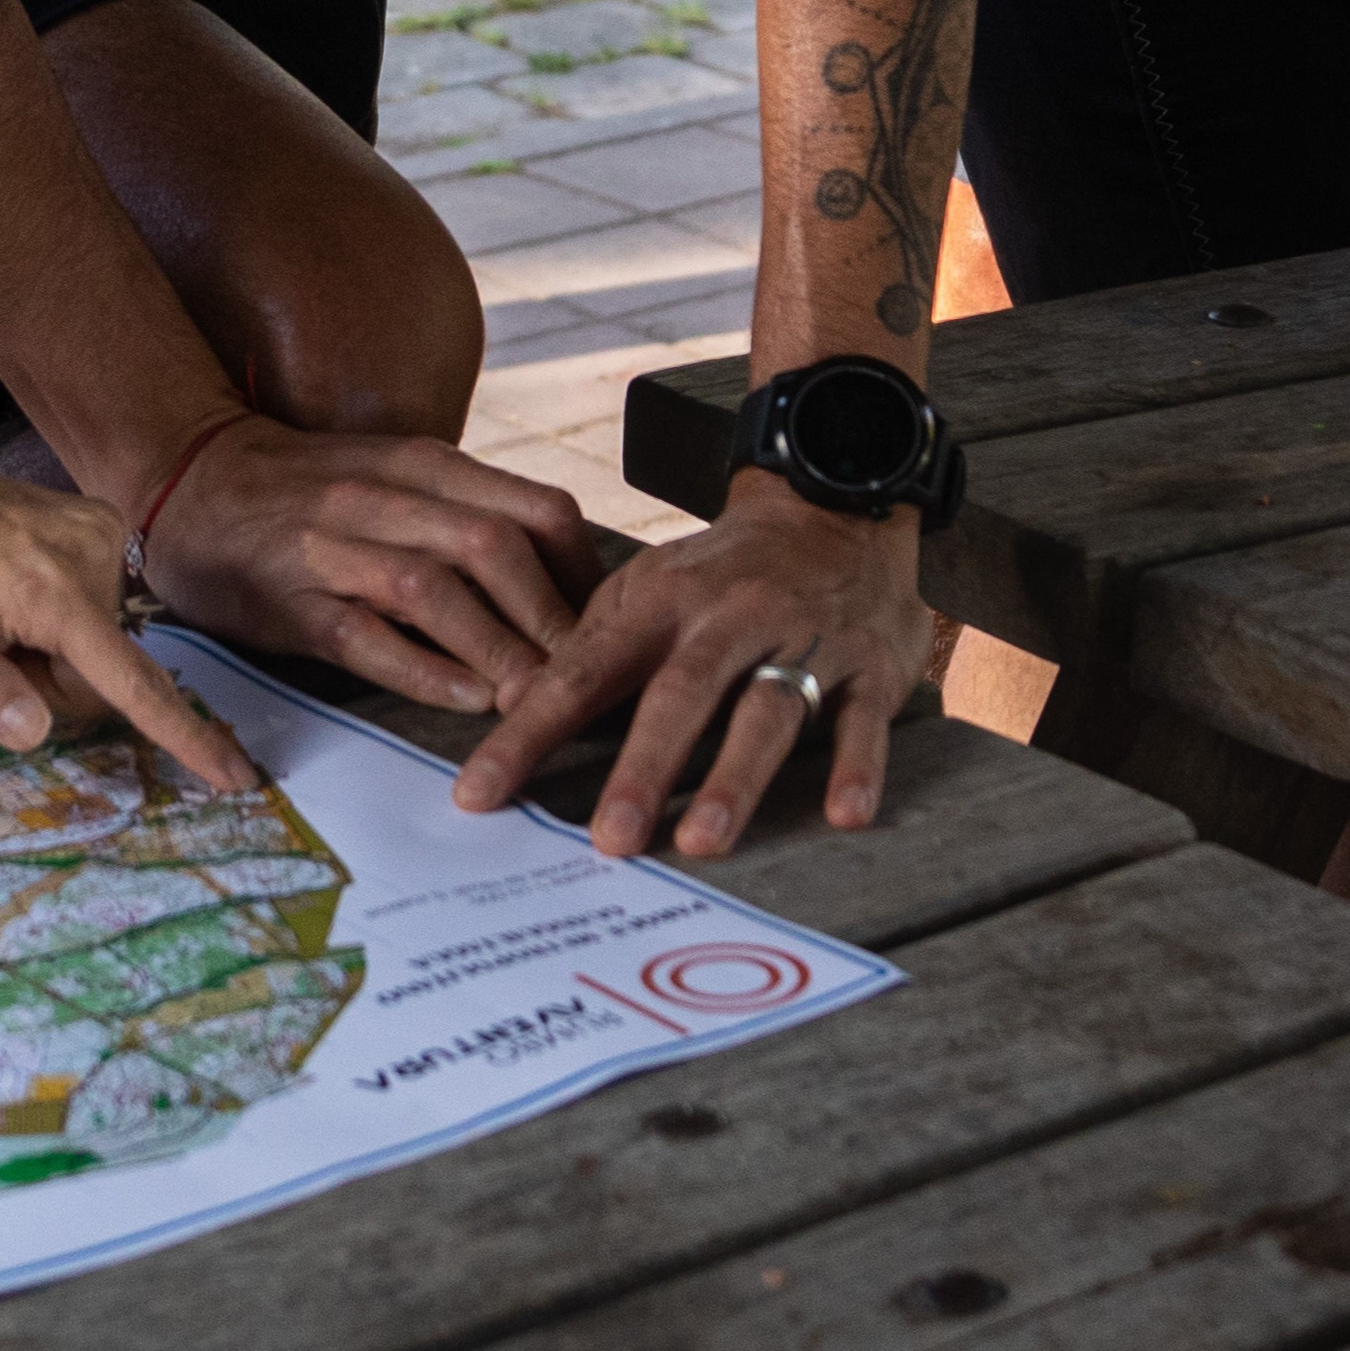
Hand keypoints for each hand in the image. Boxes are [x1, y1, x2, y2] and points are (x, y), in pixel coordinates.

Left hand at [0, 361, 257, 795]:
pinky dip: (58, 617)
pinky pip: (95, 605)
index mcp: (52, 589)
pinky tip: (10, 592)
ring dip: (51, 650)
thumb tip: (37, 732)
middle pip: (105, 670)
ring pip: (101, 641)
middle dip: (52, 681)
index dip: (183, 736)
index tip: (236, 777)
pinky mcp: (99, 521)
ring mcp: (102, 529)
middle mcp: (96, 552)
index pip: (130, 680)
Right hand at [134, 414, 603, 717]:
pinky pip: (364, 636)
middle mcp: (384, 497)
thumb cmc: (305, 490)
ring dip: (496, 648)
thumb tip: (558, 582)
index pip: (536, 509)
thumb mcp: (395, 480)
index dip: (585, 574)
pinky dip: (423, 669)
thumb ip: (464, 516)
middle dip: (552, 619)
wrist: (187, 478)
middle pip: (496, 547)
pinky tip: (464, 700)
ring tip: (535, 701)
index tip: (608, 628)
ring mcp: (332, 546)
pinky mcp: (289, 600)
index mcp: (424, 466)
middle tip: (585, 679)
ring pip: (434, 588)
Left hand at [453, 478, 931, 860]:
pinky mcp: (869, 661)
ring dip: (737, 775)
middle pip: (682, 694)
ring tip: (704, 840)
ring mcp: (804, 637)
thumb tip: (510, 711)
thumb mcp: (648, 591)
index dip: (529, 734)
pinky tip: (844, 816)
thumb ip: (590, 652)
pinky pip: (866, 716)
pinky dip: (858, 764)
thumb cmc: (722, 575)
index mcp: (660, 604)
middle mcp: (729, 618)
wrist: (834, 510)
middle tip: (611, 839)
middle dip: (645, 767)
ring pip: (769, 707)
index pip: (584, 674)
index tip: (480, 796)